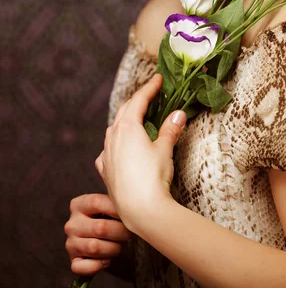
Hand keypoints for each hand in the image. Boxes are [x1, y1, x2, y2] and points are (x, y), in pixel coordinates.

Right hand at [64, 193, 130, 275]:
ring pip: (95, 248)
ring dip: (113, 248)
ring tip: (119, 245)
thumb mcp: (107, 205)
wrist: (97, 236)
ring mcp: (70, 243)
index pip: (97, 202)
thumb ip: (115, 202)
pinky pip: (86, 267)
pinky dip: (100, 265)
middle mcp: (72, 224)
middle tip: (128, 233)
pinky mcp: (74, 261)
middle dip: (120, 232)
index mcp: (79, 205)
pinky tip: (107, 259)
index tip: (129, 214)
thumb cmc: (107, 217)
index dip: (116, 209)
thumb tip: (131, 206)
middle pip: (100, 228)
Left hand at [95, 73, 186, 234]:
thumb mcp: (165, 149)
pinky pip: (108, 149)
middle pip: (125, 111)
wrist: (140, 210)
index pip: (139, 100)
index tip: (158, 78)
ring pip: (114, 129)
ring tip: (137, 118)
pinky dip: (116, 142)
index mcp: (127, 126)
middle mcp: (112, 136)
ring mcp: (106, 153)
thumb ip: (170, 129)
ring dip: (126, 120)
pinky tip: (121, 148)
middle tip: (151, 94)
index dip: (150, 88)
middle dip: (137, 100)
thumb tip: (179, 113)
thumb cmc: (153, 176)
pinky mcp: (104, 170)